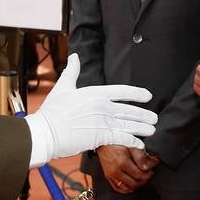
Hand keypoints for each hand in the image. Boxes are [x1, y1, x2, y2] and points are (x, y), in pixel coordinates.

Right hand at [28, 57, 154, 162]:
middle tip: (154, 117)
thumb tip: (75, 56)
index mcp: (95, 93)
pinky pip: (122, 138)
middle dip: (144, 114)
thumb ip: (72, 71)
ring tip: (152, 129)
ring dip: (143, 127)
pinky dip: (133, 142)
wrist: (45, 131)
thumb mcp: (63, 87)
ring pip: (129, 125)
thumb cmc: (52, 111)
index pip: (122, 91)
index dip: (137, 93)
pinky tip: (141, 144)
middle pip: (129, 110)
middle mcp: (103, 106)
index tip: (148, 96)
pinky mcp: (101, 137)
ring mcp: (103, 121)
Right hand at [98, 145, 159, 193]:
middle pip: (134, 183)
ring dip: (136, 185)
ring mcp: (111, 175)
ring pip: (127, 188)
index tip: (152, 169)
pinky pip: (118, 188)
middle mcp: (116, 171)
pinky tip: (132, 185)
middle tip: (148, 174)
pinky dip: (126, 189)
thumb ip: (141, 157)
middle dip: (144, 180)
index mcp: (122, 163)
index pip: (139, 175)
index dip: (148, 173)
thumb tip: (150, 165)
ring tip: (141, 178)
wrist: (104, 141)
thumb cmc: (118, 141)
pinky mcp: (108, 177)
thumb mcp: (132, 146)